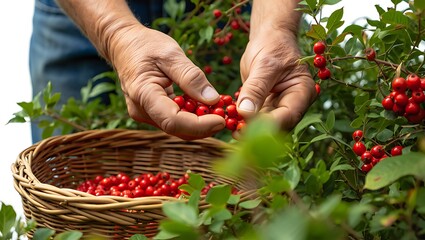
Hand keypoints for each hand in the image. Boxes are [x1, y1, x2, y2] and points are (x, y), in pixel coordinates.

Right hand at [109, 25, 224, 138]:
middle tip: (227, 115)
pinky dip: (192, 117)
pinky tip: (205, 106)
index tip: (222, 119)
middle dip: (204, 126)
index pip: (173, 121)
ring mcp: (145, 114)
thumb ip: (191, 77)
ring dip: (200, 123)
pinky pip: (175, 120)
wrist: (123, 44)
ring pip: (178, 128)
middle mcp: (142, 111)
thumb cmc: (145, 45)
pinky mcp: (152, 113)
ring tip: (219, 109)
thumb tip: (213, 100)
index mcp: (143, 94)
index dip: (200, 125)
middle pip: (177, 129)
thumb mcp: (170, 54)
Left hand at [236, 29, 315, 132]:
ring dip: (249, 129)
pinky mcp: (266, 108)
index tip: (247, 127)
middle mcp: (294, 104)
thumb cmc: (273, 46)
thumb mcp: (265, 64)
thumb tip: (245, 113)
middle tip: (235, 133)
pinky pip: (256, 120)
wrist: (269, 39)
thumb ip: (256, 88)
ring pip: (266, 127)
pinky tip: (230, 122)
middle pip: (278, 126)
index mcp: (302, 92)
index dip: (269, 125)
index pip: (288, 116)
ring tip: (230, 128)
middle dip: (257, 131)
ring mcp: (280, 108)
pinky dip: (244, 122)